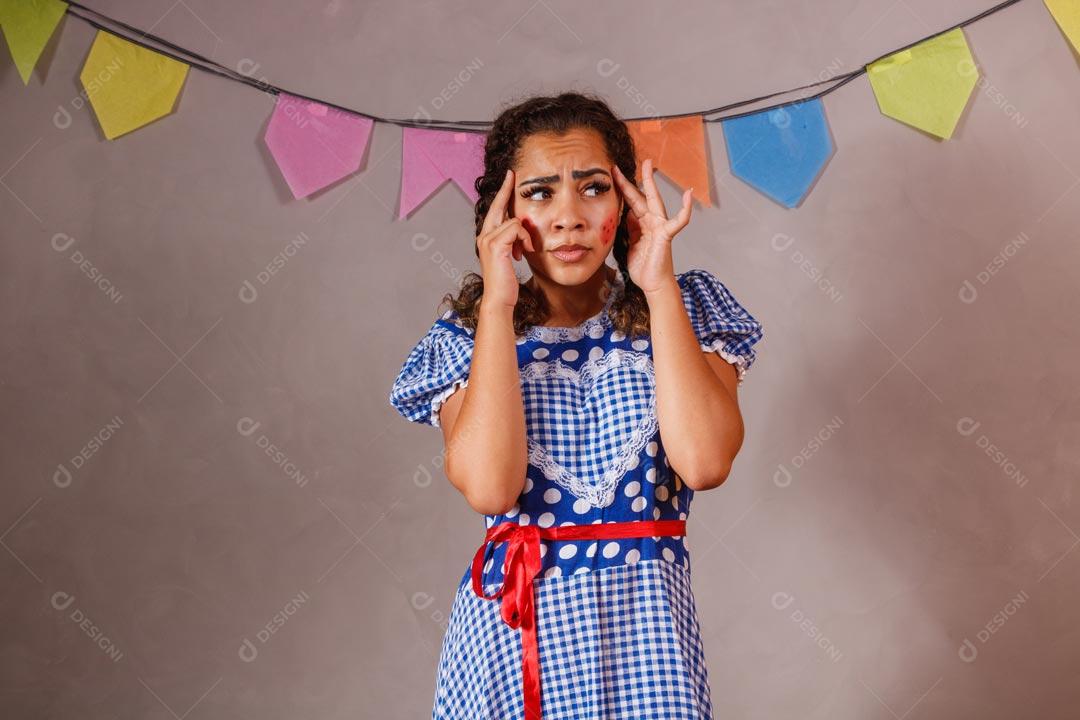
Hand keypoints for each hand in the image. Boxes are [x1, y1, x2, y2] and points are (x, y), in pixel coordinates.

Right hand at [476, 168, 534, 309]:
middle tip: (512, 174)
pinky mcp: (496, 245)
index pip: (495, 211)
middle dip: (505, 189)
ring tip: (526, 250)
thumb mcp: (510, 256)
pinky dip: (525, 238)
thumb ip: (512, 241)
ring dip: (525, 235)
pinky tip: (523, 253)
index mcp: (486, 238)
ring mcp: (488, 239)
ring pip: (513, 220)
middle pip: (497, 205)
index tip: (509, 179)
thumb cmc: (505, 282)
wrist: (499, 298)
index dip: (502, 194)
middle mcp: (484, 236)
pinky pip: (516, 228)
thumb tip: (522, 229)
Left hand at [611, 157, 692, 293]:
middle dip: (629, 181)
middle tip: (618, 165)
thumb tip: (623, 213)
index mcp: (640, 223)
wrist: (652, 283)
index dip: (620, 189)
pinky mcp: (666, 234)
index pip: (629, 202)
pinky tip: (689, 194)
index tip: (610, 175)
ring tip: (648, 167)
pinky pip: (679, 220)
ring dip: (651, 183)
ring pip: (655, 201)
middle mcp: (651, 221)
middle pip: (639, 196)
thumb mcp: (628, 243)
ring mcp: (659, 226)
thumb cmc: (642, 265)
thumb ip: (627, 227)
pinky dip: (685, 208)